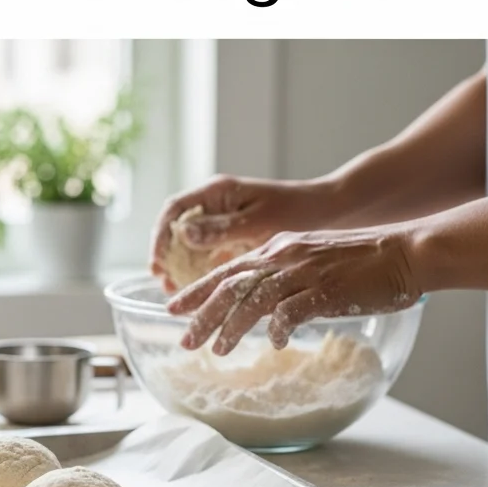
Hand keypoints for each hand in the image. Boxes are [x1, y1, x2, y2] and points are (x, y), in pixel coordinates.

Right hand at [150, 176, 326, 293]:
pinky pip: (210, 256)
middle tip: (164, 284)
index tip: (157, 262)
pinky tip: (200, 294)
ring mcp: (225, 223)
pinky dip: (202, 273)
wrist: (330, 212)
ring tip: (176, 293)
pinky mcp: (236, 239)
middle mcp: (216, 206)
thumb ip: (222, 228)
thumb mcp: (259, 221)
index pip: (175, 210)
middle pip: (178, 229)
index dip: (161, 236)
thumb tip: (182, 232)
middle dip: (167, 256)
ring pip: (192, 245)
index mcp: (218, 192)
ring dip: (182, 267)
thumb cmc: (298, 210)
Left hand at [167, 225, 422, 355]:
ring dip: (233, 326)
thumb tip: (264, 305)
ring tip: (217, 349)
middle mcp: (285, 255)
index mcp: (279, 247)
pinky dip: (279, 327)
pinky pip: (294, 310)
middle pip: (231, 284)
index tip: (174, 307)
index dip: (198, 289)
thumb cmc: (363, 260)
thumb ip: (285, 275)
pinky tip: (274, 343)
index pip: (228, 269)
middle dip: (203, 313)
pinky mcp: (328, 290)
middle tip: (183, 338)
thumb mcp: (312, 258)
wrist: (405, 251)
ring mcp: (305, 272)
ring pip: (254, 298)